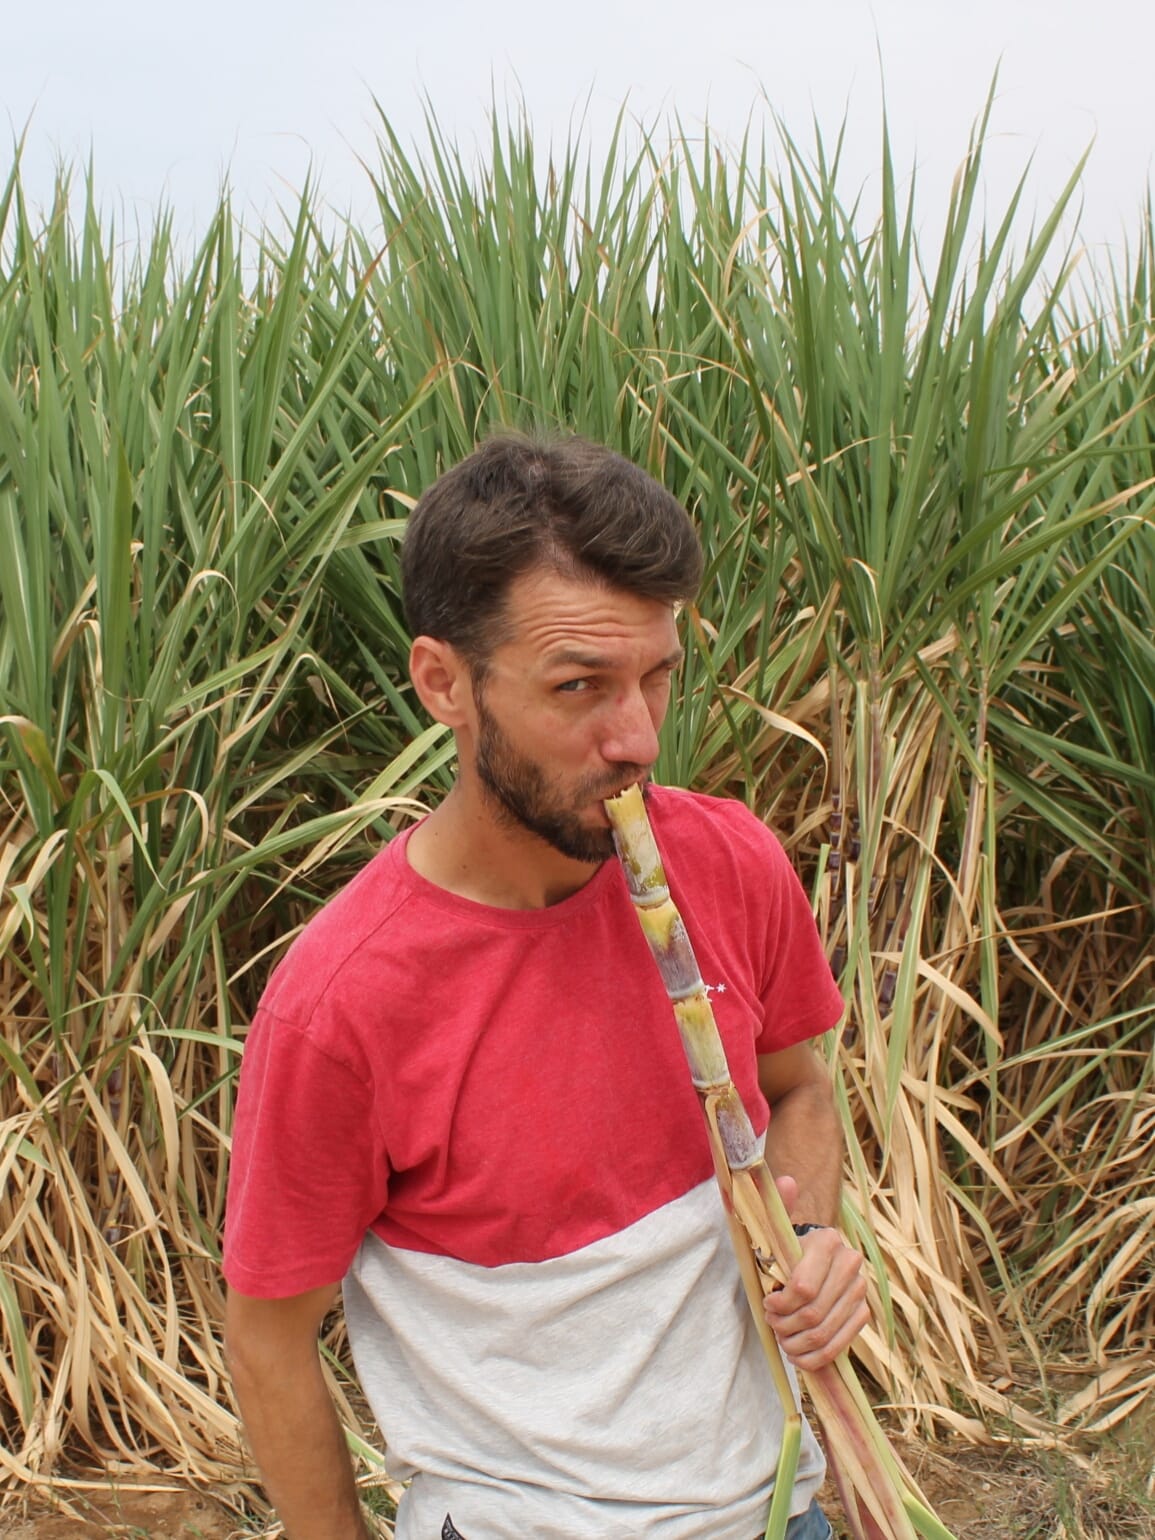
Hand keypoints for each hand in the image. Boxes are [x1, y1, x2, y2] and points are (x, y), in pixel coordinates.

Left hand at [761, 1176, 869, 1371]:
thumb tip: (787, 1182)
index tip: (767, 1303)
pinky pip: (838, 1347)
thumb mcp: (776, 1227)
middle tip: (772, 1323)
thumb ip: (777, 1206)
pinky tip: (797, 1354)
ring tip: (782, 1338)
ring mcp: (860, 1290)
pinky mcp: (863, 1313)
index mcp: (828, 1241)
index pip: (802, 1288)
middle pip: (812, 1314)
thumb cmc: (786, 1245)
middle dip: (785, 1325)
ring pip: (824, 1333)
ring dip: (796, 1344)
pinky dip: (814, 1359)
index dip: (779, 1303)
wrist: (813, 1255)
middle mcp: (850, 1264)